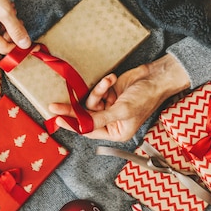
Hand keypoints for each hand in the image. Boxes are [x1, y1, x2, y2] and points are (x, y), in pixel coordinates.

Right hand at [0, 0, 30, 53]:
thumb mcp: (5, 11)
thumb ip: (15, 29)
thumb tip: (24, 44)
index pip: (2, 47)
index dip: (17, 46)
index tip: (30, 43)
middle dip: (11, 30)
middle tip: (20, 21)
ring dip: (6, 21)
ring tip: (11, 9)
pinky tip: (5, 5)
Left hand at [48, 54, 190, 140]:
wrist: (155, 77)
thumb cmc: (144, 98)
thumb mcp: (121, 111)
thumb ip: (99, 119)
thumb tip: (80, 126)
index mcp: (116, 132)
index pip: (89, 131)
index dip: (73, 125)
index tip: (58, 118)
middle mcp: (111, 122)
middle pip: (86, 117)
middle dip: (75, 109)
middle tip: (55, 106)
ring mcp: (109, 107)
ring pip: (91, 102)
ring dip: (99, 91)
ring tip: (109, 82)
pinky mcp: (109, 94)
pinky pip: (98, 91)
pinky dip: (103, 84)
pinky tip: (112, 79)